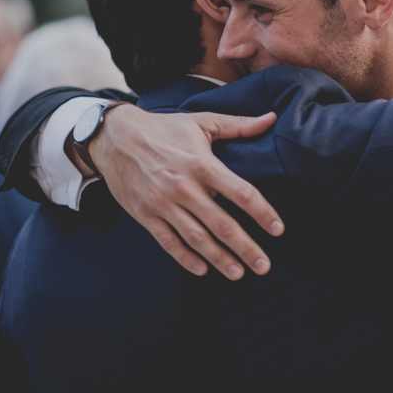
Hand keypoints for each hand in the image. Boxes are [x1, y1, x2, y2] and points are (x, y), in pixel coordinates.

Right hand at [88, 104, 281, 278]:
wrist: (114, 137)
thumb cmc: (164, 128)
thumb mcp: (202, 121)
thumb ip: (238, 125)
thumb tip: (271, 118)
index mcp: (203, 164)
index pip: (241, 193)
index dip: (262, 213)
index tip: (278, 229)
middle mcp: (184, 187)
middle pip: (222, 224)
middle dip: (246, 248)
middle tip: (264, 266)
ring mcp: (164, 203)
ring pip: (197, 238)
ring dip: (220, 259)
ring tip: (239, 273)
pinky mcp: (146, 215)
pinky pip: (169, 242)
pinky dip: (186, 258)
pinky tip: (203, 270)